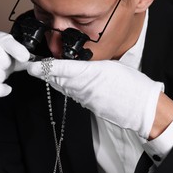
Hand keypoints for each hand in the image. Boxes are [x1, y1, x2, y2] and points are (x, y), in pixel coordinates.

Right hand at [0, 31, 29, 106]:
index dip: (15, 47)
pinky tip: (4, 88)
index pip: (1, 38)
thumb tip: (37, 63)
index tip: (25, 57)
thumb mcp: (7, 58)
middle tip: (7, 68)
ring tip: (2, 77)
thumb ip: (21, 58)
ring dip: (1, 76)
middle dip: (5, 63)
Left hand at [27, 59, 163, 138]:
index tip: (31, 65)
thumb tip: (80, 63)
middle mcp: (83, 87)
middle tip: (32, 66)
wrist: (142, 108)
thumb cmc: (132, 84)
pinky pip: (71, 94)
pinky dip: (64, 87)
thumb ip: (93, 64)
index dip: (43, 67)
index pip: (61, 69)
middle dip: (43, 72)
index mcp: (89, 73)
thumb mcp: (112, 66)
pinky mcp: (88, 105)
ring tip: (43, 71)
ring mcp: (84, 98)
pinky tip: (62, 82)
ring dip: (52, 79)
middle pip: (57, 79)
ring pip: (63, 87)